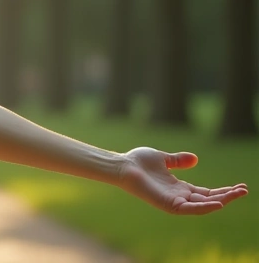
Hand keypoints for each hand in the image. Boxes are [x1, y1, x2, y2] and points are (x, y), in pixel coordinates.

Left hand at [117, 147, 247, 214]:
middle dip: (227, 196)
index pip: (206, 193)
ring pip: (202, 205)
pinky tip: (218, 203)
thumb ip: (178, 160)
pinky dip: (203, 207)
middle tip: (244, 190)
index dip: (222, 191)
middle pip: (208, 200)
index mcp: (179, 187)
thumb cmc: (138, 161)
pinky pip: (188, 209)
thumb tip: (195, 158)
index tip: (240, 186)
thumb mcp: (163, 158)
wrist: (122, 164)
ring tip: (237, 194)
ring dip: (221, 200)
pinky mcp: (167, 204)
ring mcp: (173, 201)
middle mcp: (178, 196)